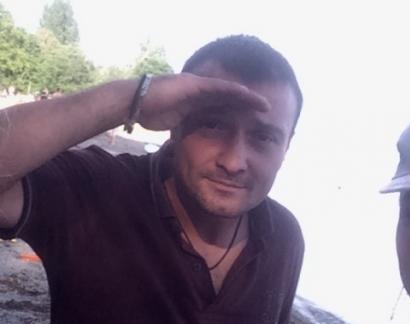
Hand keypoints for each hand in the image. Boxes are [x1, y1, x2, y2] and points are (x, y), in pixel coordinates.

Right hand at [136, 73, 269, 131]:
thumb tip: (190, 144)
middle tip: (267, 110)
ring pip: (228, 90)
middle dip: (249, 104)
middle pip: (230, 98)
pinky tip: (248, 94)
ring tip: (264, 104)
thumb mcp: (174, 126)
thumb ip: (185, 129)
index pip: (224, 107)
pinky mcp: (193, 84)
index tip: (254, 122)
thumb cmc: (148, 114)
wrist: (134, 103)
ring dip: (247, 97)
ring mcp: (197, 86)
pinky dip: (233, 90)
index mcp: (197, 103)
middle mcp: (200, 92)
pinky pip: (218, 87)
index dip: (240, 114)